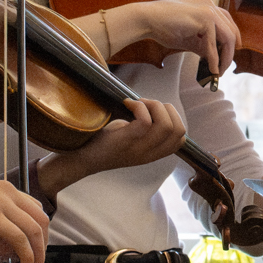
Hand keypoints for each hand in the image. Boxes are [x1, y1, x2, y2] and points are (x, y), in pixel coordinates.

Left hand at [40, 99, 186, 196]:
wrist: (81, 158)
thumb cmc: (104, 143)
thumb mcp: (131, 139)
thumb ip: (146, 129)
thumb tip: (154, 105)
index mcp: (153, 154)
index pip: (181, 139)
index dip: (174, 119)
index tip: (155, 110)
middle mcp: (149, 154)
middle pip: (178, 131)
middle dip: (167, 109)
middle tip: (146, 104)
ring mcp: (138, 149)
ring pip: (165, 125)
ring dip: (154, 105)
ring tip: (137, 103)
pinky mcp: (126, 141)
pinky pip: (145, 121)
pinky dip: (139, 106)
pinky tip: (126, 104)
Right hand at [107, 0, 239, 76]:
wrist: (147, 19)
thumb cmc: (163, 25)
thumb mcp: (189, 37)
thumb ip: (202, 44)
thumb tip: (213, 58)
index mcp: (207, 6)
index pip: (228, 23)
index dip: (233, 39)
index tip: (230, 54)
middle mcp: (210, 6)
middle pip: (231, 31)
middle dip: (230, 52)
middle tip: (224, 67)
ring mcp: (209, 11)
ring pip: (228, 38)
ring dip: (225, 57)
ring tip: (219, 71)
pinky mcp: (204, 19)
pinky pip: (213, 44)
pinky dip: (214, 59)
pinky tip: (212, 69)